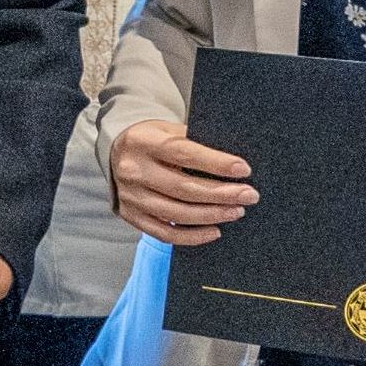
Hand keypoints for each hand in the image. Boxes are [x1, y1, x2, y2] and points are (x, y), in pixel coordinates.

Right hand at [112, 120, 256, 246]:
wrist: (116, 152)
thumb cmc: (153, 140)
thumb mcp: (169, 129)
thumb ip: (195, 143)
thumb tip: (234, 165)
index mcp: (143, 142)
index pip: (184, 154)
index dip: (216, 164)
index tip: (243, 170)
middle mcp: (133, 170)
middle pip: (183, 188)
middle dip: (221, 194)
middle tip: (249, 195)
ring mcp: (130, 196)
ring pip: (176, 213)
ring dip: (211, 215)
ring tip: (236, 211)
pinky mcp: (130, 215)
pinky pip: (164, 233)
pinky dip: (192, 236)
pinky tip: (214, 230)